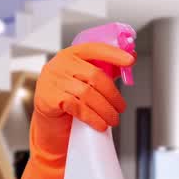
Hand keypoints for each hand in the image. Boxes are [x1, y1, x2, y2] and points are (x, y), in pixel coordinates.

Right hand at [7, 42, 134, 178]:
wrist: (50, 130)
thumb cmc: (71, 106)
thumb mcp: (86, 86)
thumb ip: (102, 73)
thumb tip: (129, 62)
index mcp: (69, 55)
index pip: (94, 48)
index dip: (113, 54)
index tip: (131, 60)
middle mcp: (57, 64)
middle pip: (94, 75)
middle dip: (113, 94)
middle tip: (121, 109)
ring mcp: (50, 81)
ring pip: (87, 92)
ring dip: (105, 109)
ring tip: (113, 120)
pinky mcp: (47, 99)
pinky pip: (77, 106)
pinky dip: (93, 117)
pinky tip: (101, 125)